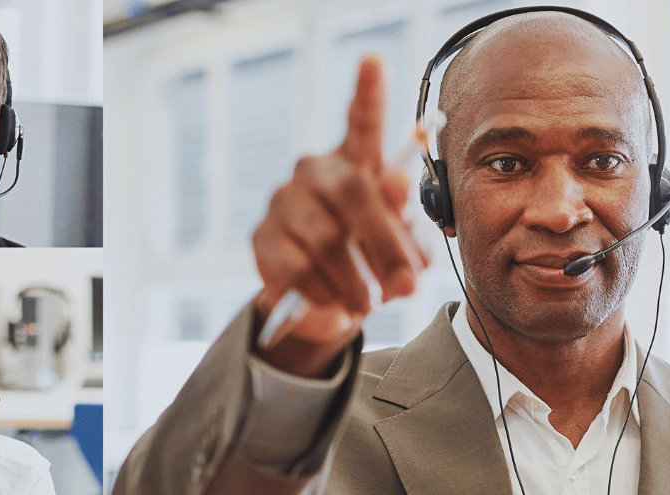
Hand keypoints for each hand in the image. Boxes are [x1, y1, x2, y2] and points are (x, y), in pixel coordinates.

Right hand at [250, 55, 428, 376]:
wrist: (327, 307)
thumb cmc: (372, 264)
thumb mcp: (403, 246)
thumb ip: (406, 220)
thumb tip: (398, 183)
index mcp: (358, 162)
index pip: (362, 121)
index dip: (367, 91)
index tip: (372, 60)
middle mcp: (317, 171)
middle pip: (354, 192)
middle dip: (386, 244)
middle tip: (406, 286)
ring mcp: (285, 201)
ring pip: (327, 238)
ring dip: (357, 280)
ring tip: (370, 302)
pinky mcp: (263, 238)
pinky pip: (297, 267)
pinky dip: (325, 293)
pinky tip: (335, 303)